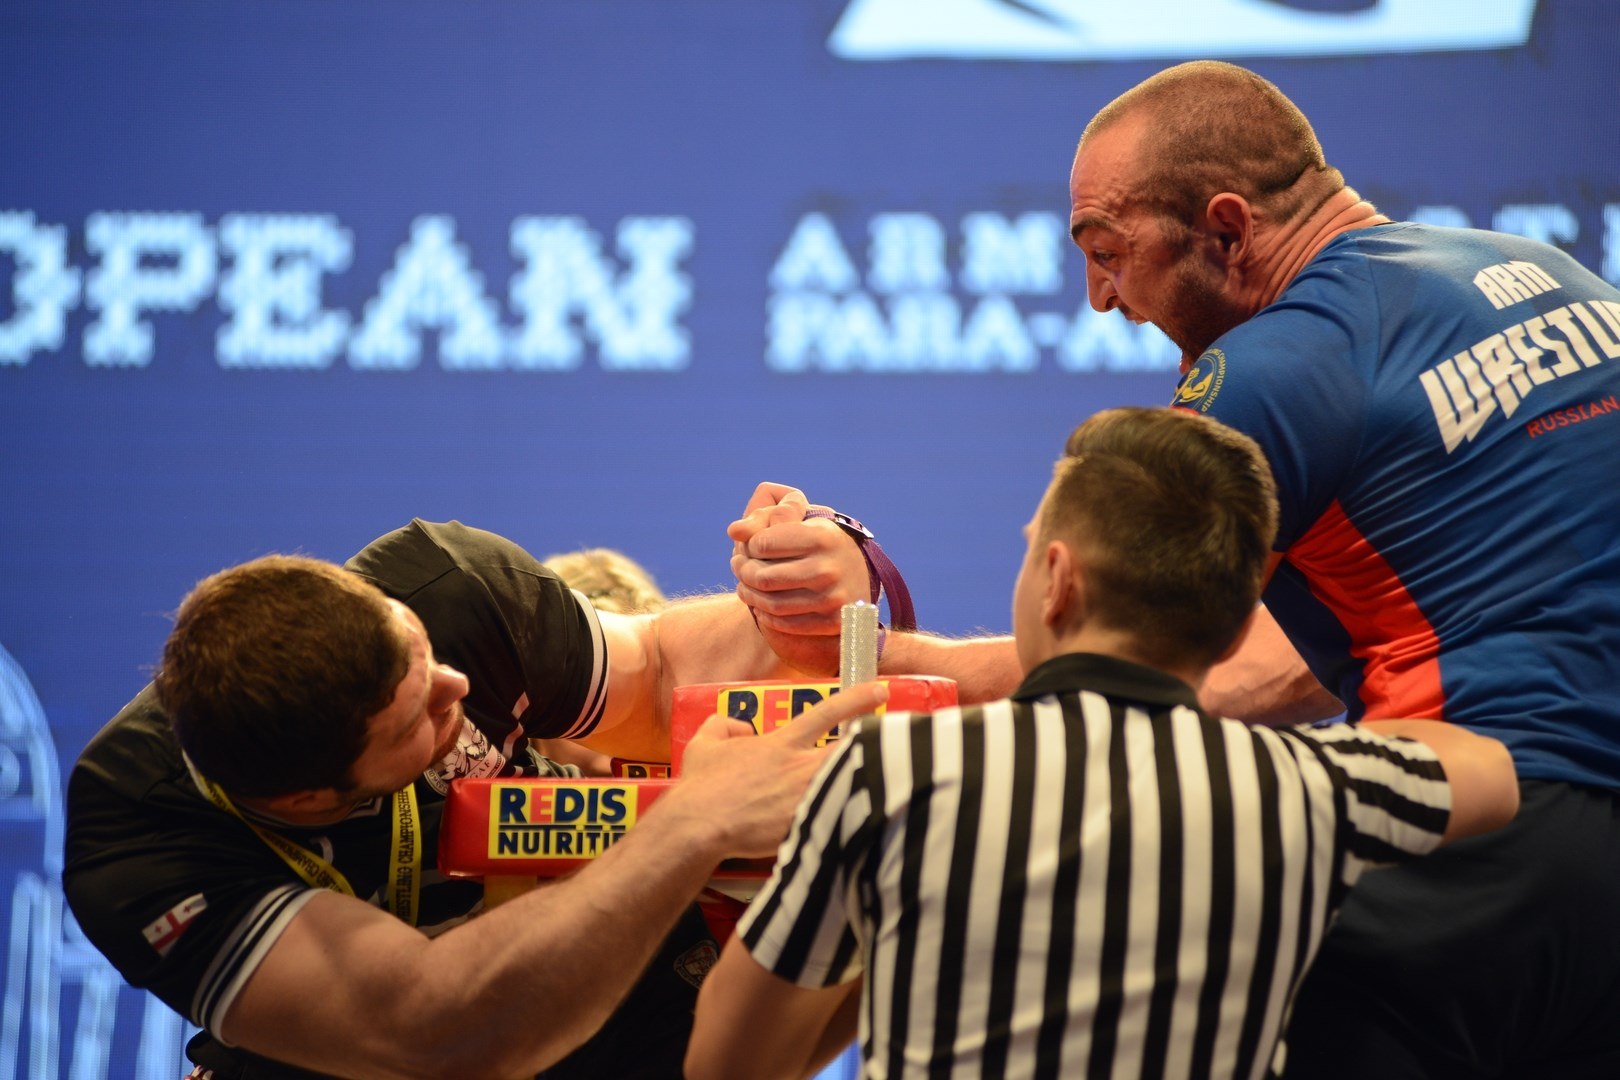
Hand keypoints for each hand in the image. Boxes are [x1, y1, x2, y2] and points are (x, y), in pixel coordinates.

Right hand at [674, 681, 886, 858]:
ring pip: (850, 782)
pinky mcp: (806, 826)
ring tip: (895, 780)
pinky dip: (854, 816)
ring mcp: (805, 798)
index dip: (857, 699)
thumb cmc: (700, 787)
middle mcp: (800, 767)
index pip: (827, 712)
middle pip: (852, 750)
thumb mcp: (704, 743)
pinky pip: (838, 818)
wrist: (699, 825)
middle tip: (899, 742)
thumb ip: (726, 725)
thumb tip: (743, 728)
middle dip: (877, 745)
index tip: (880, 691)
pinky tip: (873, 820)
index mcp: (781, 743)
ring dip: (870, 779)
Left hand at [729, 482, 871, 673]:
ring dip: (749, 595)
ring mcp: (833, 598)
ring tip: (744, 586)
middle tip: (738, 567)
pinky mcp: (832, 622)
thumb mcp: (799, 517)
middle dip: (742, 572)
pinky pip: (786, 624)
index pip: (762, 543)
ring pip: (771, 603)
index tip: (751, 546)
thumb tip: (733, 531)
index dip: (749, 545)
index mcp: (822, 536)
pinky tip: (760, 605)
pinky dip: (765, 615)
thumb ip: (764, 515)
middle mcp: (829, 568)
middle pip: (763, 577)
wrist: (857, 574)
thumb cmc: (817, 541)